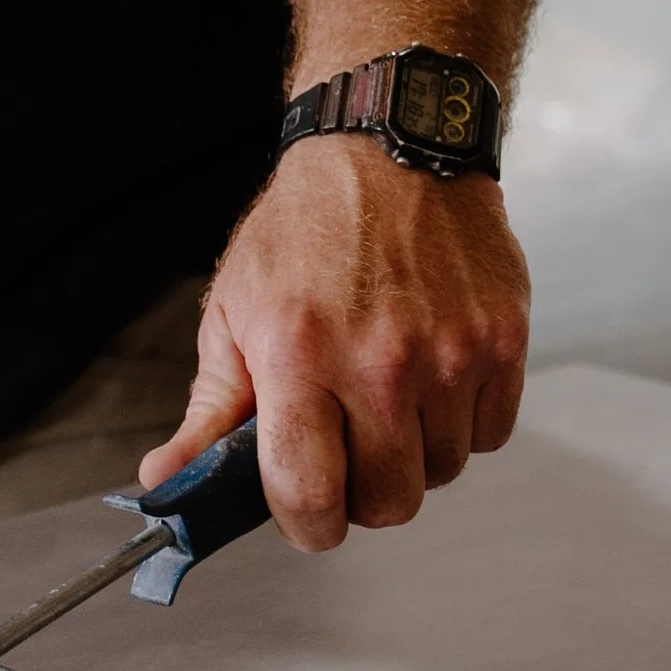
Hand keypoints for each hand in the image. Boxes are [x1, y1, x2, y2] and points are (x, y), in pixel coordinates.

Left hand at [140, 146, 528, 544]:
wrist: (389, 145)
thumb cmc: (304, 230)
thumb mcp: (234, 312)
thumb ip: (210, 413)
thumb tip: (166, 481)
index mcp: (297, 355)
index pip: (309, 495)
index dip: (306, 526)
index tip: (307, 516)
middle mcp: (379, 360)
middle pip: (389, 502)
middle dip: (364, 495)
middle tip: (349, 451)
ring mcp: (450, 352)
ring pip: (442, 472)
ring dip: (414, 455)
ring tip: (389, 398)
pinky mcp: (503, 339)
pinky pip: (489, 435)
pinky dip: (461, 424)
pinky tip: (432, 378)